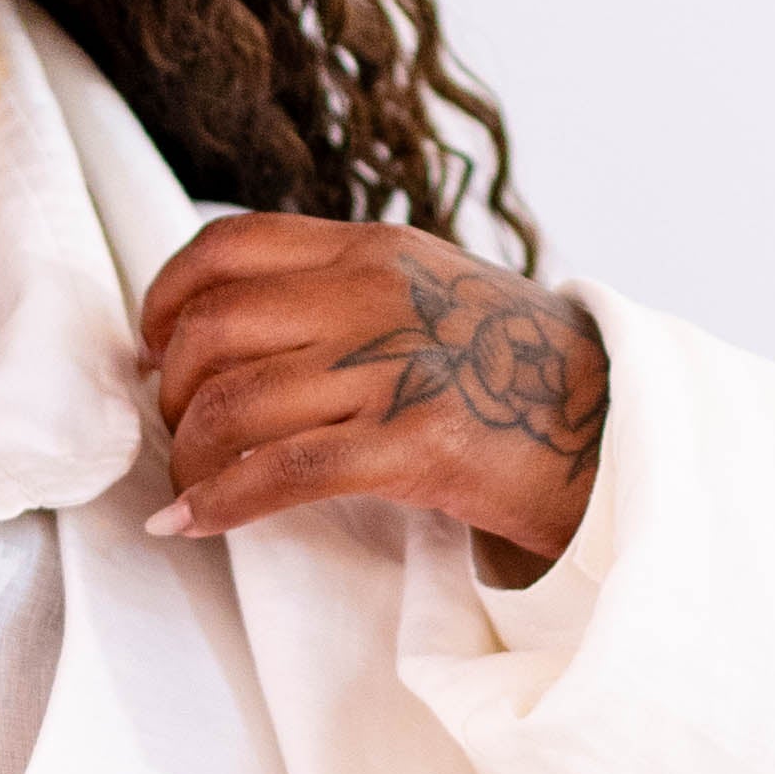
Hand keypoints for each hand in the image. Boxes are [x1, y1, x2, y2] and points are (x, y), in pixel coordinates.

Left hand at [141, 216, 608, 572]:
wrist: (624, 430)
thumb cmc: (522, 376)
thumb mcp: (433, 294)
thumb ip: (346, 293)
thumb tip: (240, 325)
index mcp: (373, 249)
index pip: (227, 248)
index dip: (165, 300)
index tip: (151, 349)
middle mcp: (375, 295)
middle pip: (210, 330)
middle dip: (172, 393)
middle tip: (180, 433)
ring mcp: (396, 368)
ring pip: (232, 405)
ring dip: (187, 457)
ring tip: (186, 488)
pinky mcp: (415, 446)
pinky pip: (277, 474)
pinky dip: (215, 504)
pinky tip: (188, 525)